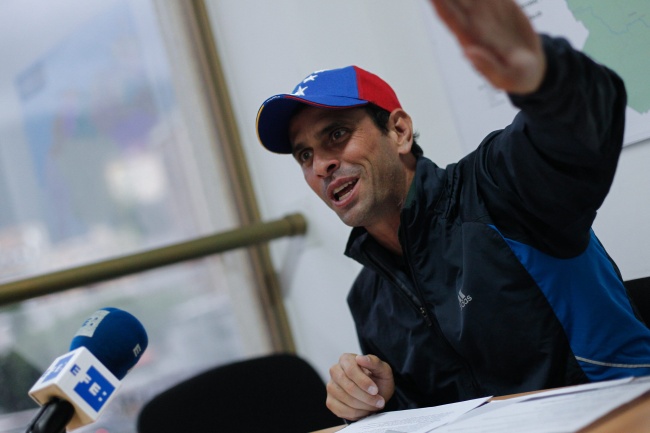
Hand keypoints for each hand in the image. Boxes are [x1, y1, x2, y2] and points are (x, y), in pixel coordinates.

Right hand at [326, 353, 394, 420]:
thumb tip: (360, 358)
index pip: (351, 370)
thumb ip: (374, 362)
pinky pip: (341, 410)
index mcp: (346, 359)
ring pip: (345, 399)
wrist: (376, 393)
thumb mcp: (383, 369)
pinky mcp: (330, 401)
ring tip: (374, 405)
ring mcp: (331, 387)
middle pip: (348, 387)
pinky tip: (365, 409)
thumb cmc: (378, 379)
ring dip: (363, 405)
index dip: (363, 382)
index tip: (375, 390)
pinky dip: (356, 413)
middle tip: (379, 402)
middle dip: (366, 397)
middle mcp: (335, 371)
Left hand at [429, 0, 545, 93]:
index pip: (450, 18)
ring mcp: (488, 13)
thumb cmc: (516, 78)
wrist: (534, 69)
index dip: (439, 4)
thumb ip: (486, 66)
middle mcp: (475, 23)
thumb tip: (468, 52)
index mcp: (470, 40)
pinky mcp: (503, 6)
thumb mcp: (504, 78)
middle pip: (456, 0)